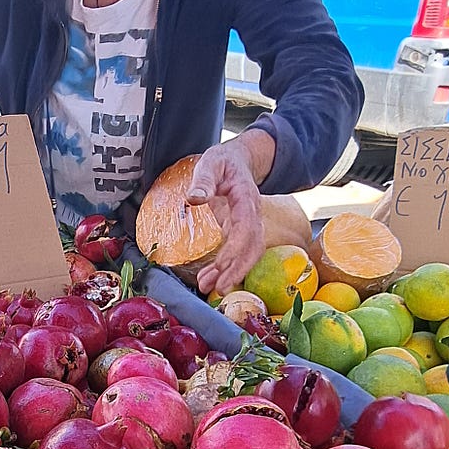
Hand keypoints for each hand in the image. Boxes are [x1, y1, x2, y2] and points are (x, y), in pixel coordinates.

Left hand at [188, 132, 274, 294]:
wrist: (237, 160)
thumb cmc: (224, 161)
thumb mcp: (211, 163)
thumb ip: (203, 180)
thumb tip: (194, 199)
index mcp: (247, 198)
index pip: (246, 228)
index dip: (235, 249)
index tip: (221, 264)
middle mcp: (253, 214)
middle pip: (253, 247)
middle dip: (238, 269)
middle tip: (220, 288)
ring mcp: (249, 223)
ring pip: (249, 253)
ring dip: (232, 273)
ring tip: (210, 287)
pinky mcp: (241, 230)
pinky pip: (240, 252)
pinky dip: (228, 267)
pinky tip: (212, 278)